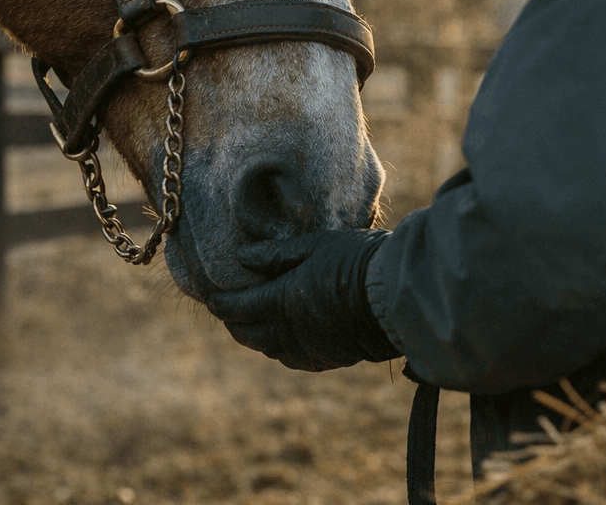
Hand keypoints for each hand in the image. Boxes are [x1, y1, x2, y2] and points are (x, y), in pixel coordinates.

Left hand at [206, 228, 400, 371]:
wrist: (394, 297)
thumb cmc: (356, 260)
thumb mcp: (315, 246)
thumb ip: (277, 254)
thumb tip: (242, 257)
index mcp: (281, 300)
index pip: (237, 307)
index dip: (220, 303)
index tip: (210, 296)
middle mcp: (288, 330)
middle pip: (248, 332)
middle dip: (233, 322)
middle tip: (226, 311)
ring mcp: (308, 348)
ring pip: (268, 348)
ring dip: (254, 337)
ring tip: (250, 324)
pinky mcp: (327, 358)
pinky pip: (292, 359)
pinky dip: (279, 350)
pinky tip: (282, 342)